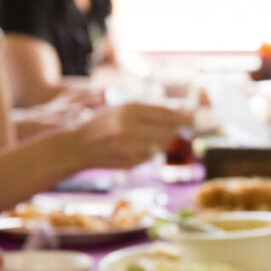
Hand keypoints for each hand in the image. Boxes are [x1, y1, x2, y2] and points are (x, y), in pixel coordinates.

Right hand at [70, 102, 192, 168]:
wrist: (78, 147)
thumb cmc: (102, 125)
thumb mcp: (120, 110)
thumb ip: (146, 112)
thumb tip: (178, 115)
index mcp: (128, 109)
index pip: (165, 113)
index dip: (182, 117)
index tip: (193, 119)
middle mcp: (130, 127)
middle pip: (168, 130)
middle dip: (173, 131)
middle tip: (173, 130)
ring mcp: (130, 146)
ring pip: (161, 145)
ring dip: (161, 142)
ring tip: (146, 138)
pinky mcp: (130, 161)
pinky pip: (151, 157)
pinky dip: (149, 153)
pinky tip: (135, 149)